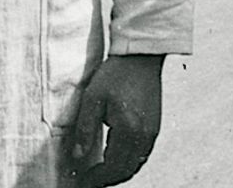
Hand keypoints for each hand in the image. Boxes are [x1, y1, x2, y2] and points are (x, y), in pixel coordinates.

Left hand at [71, 54, 163, 186]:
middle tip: (91, 180)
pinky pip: (143, 154)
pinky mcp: (155, 126)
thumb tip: (77, 156)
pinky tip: (118, 157)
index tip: (84, 181)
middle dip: (108, 179)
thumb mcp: (93, 98)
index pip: (112, 167)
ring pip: (136, 164)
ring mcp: (152, 132)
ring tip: (102, 172)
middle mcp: (143, 136)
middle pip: (126, 170)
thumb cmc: (116, 73)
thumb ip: (85, 129)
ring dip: (119, 172)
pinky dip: (130, 161)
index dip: (97, 178)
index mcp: (128, 130)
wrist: (140, 57)